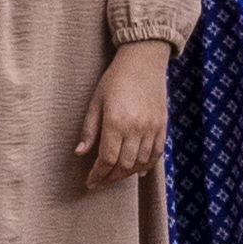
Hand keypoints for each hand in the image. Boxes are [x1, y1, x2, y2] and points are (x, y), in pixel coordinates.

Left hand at [81, 43, 170, 190]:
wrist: (143, 61)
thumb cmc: (115, 79)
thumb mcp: (96, 102)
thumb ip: (89, 130)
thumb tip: (79, 153)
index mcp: (116, 122)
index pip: (107, 159)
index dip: (98, 174)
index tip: (90, 182)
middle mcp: (136, 128)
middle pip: (124, 165)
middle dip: (110, 178)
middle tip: (100, 182)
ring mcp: (152, 128)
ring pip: (140, 163)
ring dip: (127, 174)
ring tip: (115, 177)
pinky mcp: (162, 125)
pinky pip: (157, 154)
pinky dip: (147, 166)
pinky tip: (138, 172)